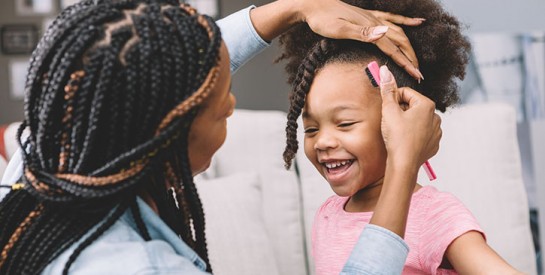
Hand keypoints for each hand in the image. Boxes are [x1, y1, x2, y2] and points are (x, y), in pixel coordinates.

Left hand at [294, 0, 424, 80]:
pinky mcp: (368, 16)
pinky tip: (417, 22)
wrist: (313, 4)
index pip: (393, 49)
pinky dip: (406, 21)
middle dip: (410, 58)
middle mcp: (375, 22)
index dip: (406, 64)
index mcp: (370, 28)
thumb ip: (362, 33)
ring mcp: (373, 18)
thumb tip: (384, 33)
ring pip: (398, 32)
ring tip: (416, 60)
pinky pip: (393, 18)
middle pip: (400, 42)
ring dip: (409, 46)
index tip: (416, 76)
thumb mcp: (340, 29)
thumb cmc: (323, 19)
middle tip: (419, 74)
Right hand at [379, 65, 440, 169]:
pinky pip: (422, 134)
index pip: (406, 93)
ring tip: (397, 133)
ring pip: (417, 120)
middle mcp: (435, 116)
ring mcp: (436, 131)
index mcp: (427, 105)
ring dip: (407, 123)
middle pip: (412, 106)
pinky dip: (413, 135)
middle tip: (391, 122)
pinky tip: (405, 141)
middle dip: (401, 111)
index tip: (387, 109)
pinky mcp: (434, 143)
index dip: (393, 100)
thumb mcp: (389, 110)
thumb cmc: (397, 137)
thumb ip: (388, 89)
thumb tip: (385, 70)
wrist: (404, 163)